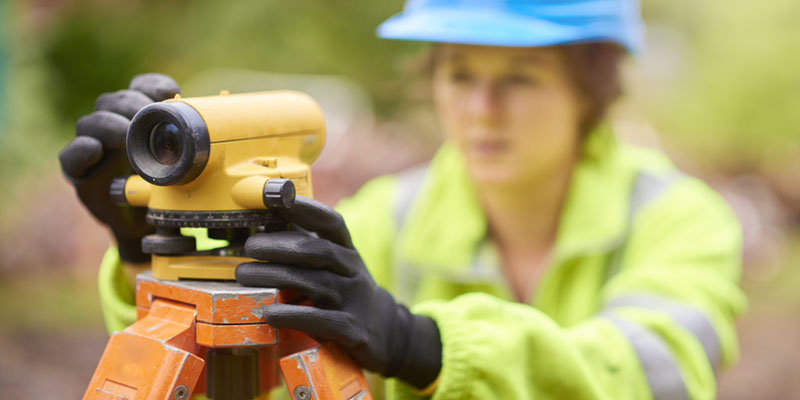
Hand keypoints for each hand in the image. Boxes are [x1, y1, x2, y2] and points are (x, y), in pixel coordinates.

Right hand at [59, 74, 180, 261]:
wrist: (147, 226)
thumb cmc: (168, 188)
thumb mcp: (186, 164)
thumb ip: (195, 143)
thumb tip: (223, 124)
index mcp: (140, 117)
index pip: (142, 87)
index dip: (153, 86)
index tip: (171, 93)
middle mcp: (115, 126)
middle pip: (114, 101)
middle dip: (132, 104)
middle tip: (146, 116)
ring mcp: (96, 148)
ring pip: (91, 123)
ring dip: (109, 124)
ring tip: (126, 134)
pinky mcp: (81, 174)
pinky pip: (71, 158)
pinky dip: (81, 151)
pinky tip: (94, 149)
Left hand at [235, 196, 441, 388]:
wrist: (386, 331)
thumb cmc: (346, 290)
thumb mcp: (333, 265)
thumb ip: (303, 245)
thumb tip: (266, 221)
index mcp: (347, 250)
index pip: (331, 223)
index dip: (305, 208)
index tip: (276, 199)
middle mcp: (353, 271)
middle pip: (318, 252)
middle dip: (281, 246)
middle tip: (250, 246)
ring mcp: (354, 300)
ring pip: (315, 283)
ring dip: (275, 277)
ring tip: (244, 275)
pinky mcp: (351, 329)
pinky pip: (320, 320)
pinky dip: (292, 315)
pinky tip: (268, 312)